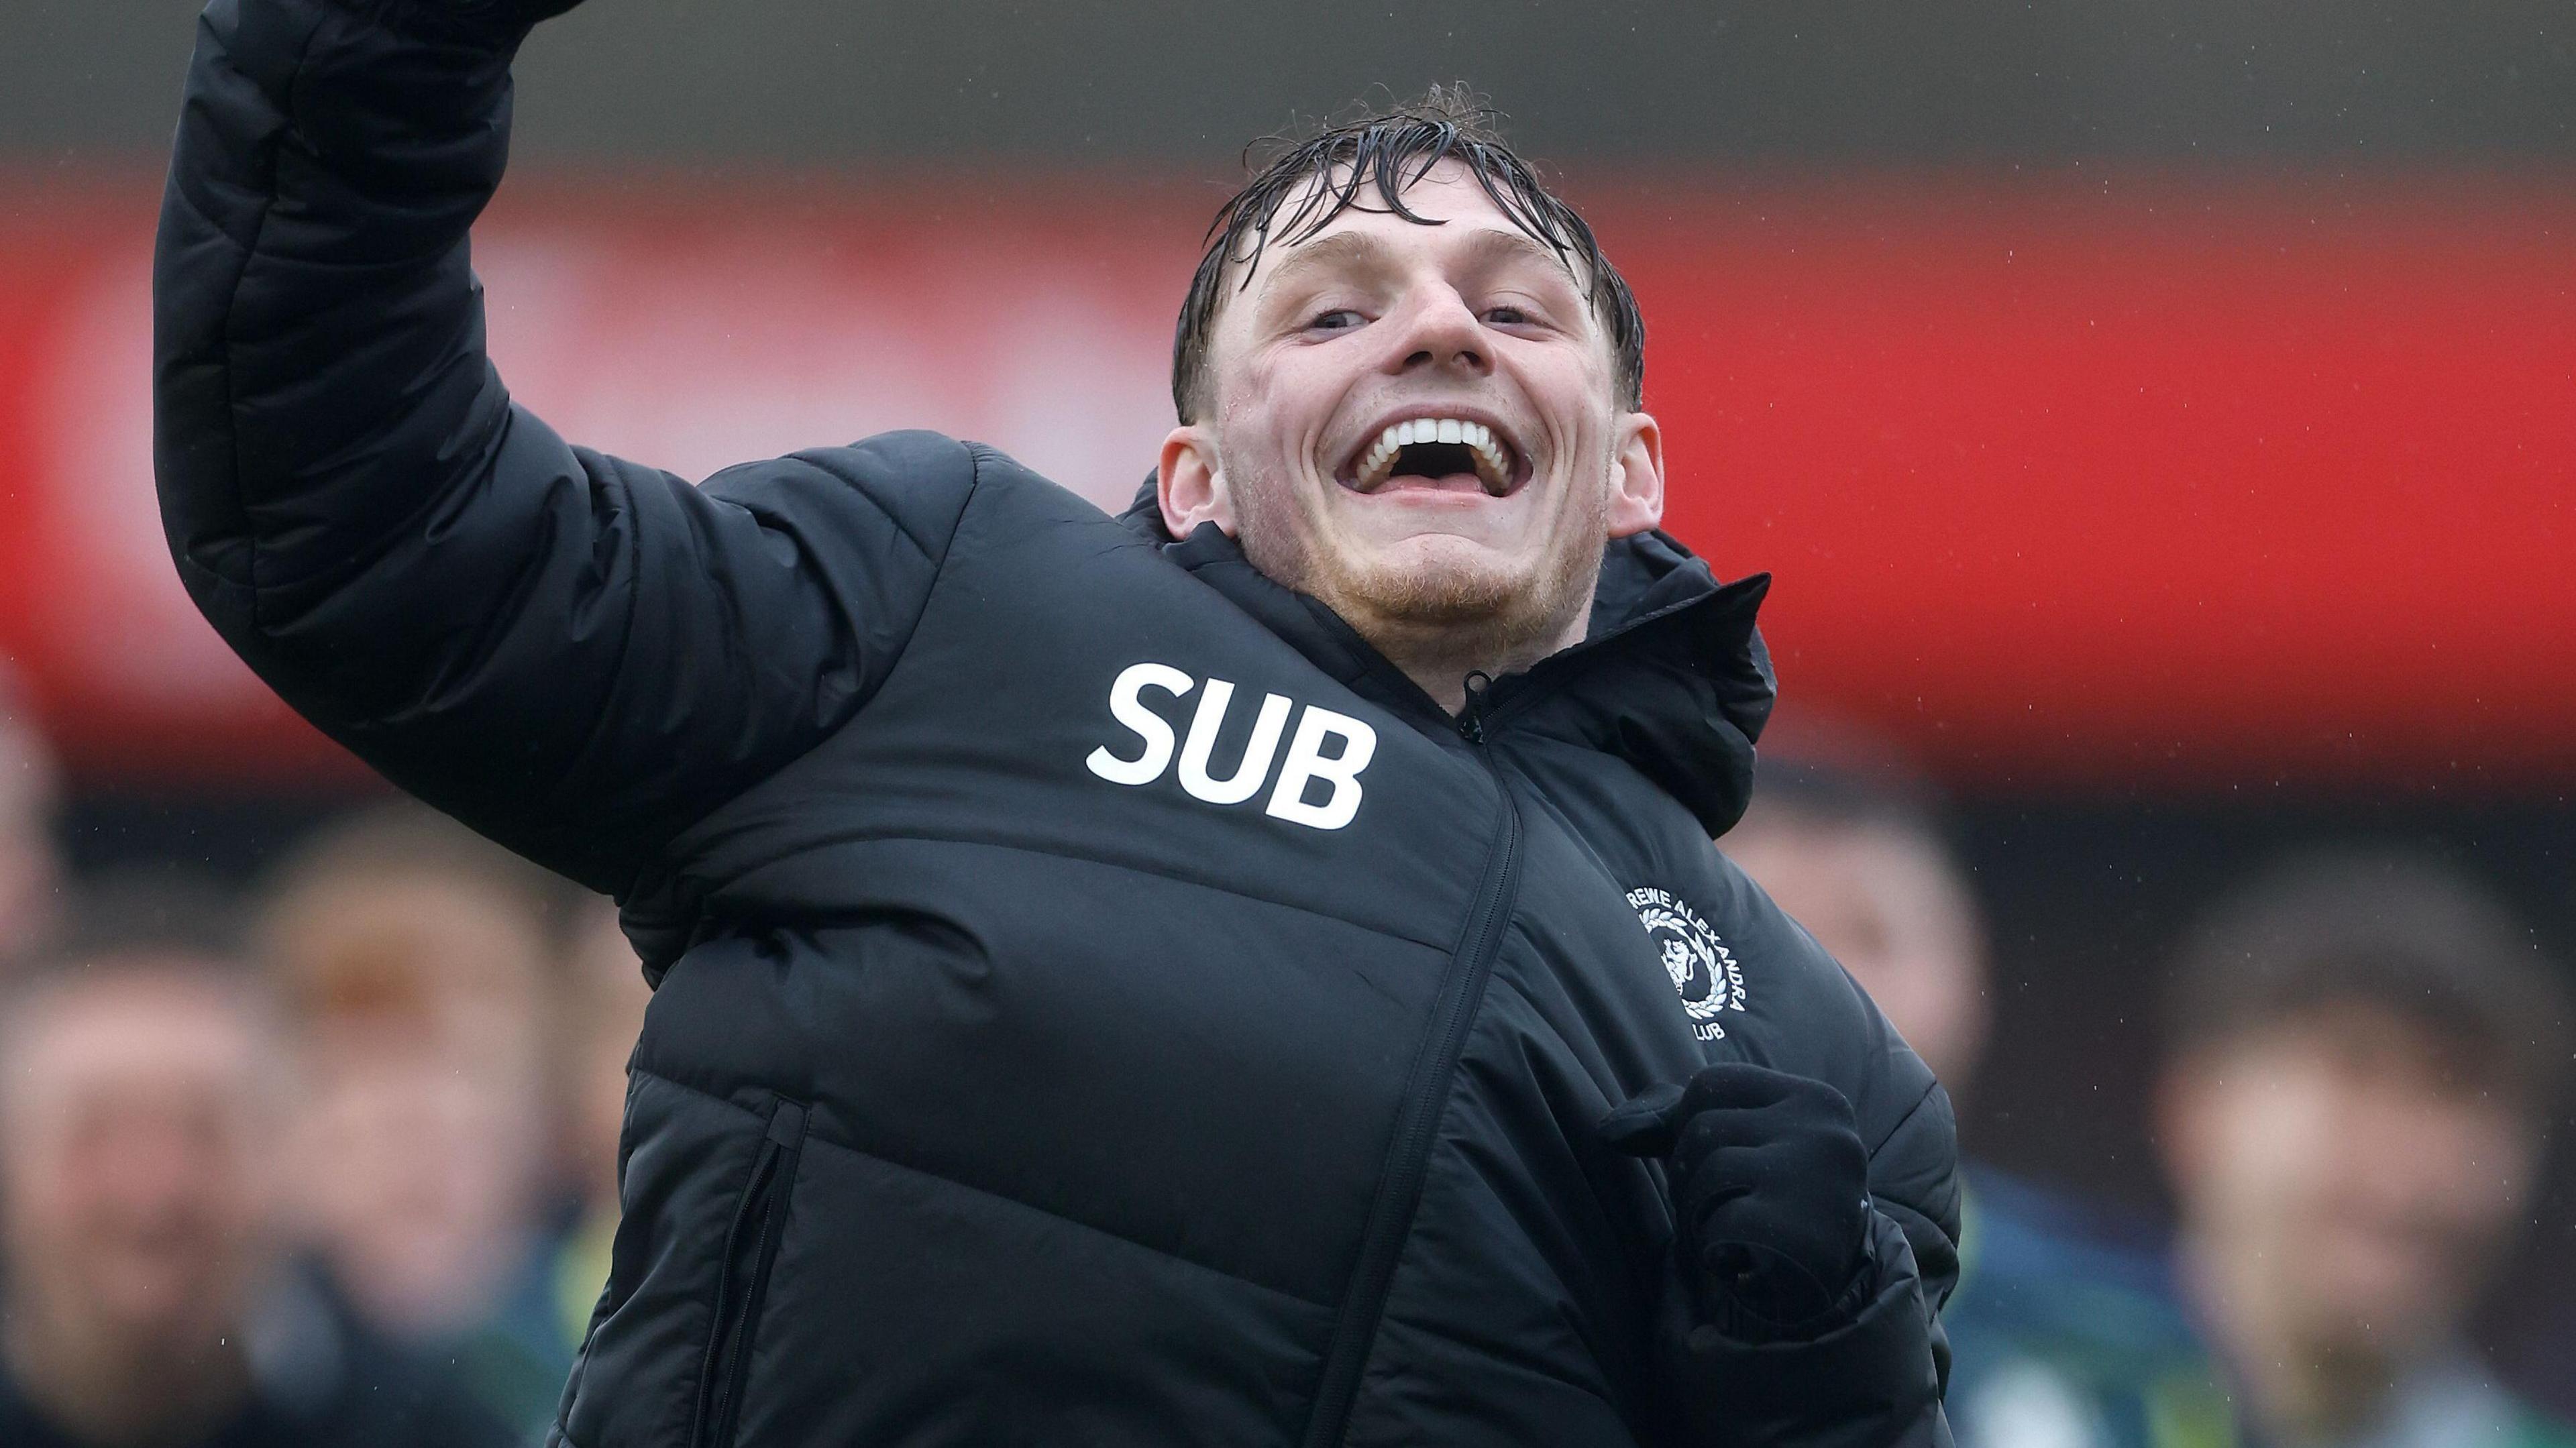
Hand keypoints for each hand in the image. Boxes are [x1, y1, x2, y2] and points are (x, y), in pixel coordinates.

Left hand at [1601, 1063, 1872, 1337]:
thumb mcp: (1735, 1147)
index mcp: (1814, 1101)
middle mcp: (1827, 1134)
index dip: (1686, 1126)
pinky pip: (1720, 1226)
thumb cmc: (1773, 1205)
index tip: (1715, 1165)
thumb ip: (1672, 1123)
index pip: (1710, 1085)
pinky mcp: (1806, 1236)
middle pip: (1703, 1128)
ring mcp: (1820, 1184)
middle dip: (1690, 1175)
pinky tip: (1746, 1262)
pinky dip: (1716, 1249)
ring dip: (1699, 1214)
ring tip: (1735, 1234)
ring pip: (1707, 1172)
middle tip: (1727, 1209)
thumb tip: (1610, 1130)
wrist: (1831, 1290)